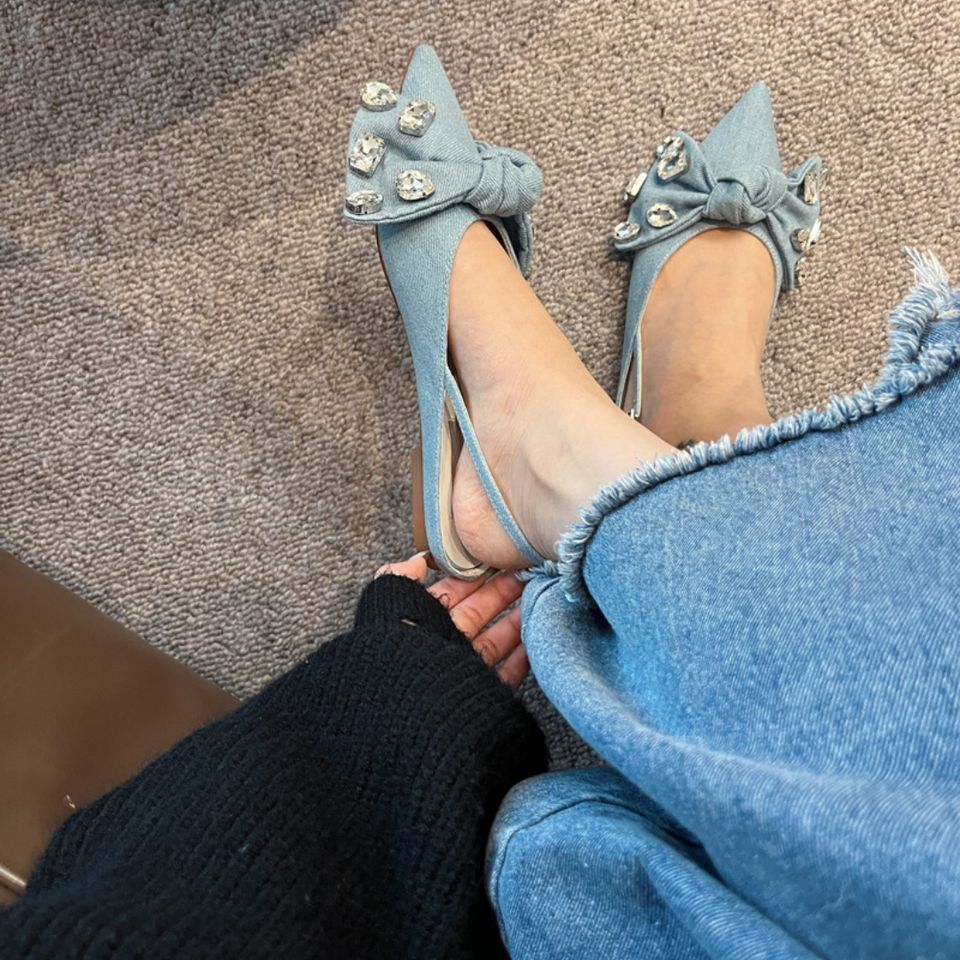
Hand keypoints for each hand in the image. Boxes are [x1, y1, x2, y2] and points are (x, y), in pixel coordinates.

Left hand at [376, 553, 528, 688]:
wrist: (403, 699)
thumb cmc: (393, 648)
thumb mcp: (389, 600)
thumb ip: (399, 576)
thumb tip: (417, 560)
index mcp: (421, 620)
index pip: (452, 592)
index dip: (474, 576)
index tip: (496, 561)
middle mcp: (441, 643)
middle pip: (478, 612)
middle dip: (502, 593)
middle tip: (526, 576)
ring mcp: (460, 668)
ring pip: (494, 640)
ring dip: (516, 621)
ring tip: (538, 601)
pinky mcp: (476, 692)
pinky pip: (505, 674)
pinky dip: (522, 659)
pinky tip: (534, 642)